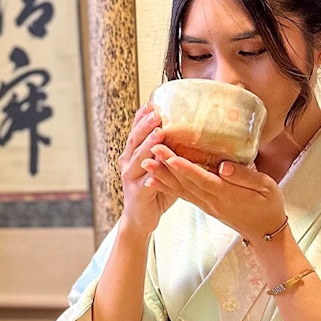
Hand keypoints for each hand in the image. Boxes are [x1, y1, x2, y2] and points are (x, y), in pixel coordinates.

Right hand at [118, 104, 174, 236]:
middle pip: (135, 139)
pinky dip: (151, 171)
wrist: (141, 218)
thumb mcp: (162, 166)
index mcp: (133, 153)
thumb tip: (192, 132)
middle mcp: (128, 162)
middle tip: (156, 112)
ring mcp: (130, 177)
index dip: (142, 117)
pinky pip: (145, 179)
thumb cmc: (155, 190)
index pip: (137, 130)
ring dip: (148, 143)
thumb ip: (169, 151)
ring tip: (159, 132)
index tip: (152, 102)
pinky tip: (155, 164)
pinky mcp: (136, 192)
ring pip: (138, 157)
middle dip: (145, 125)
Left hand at [144, 147, 286, 242]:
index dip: (185, 167)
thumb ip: (245, 176)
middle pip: (186, 182)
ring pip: (181, 189)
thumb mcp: (267, 188)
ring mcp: (207, 205)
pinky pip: (184, 195)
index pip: (202, 178)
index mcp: (227, 193)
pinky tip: (156, 179)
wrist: (266, 232)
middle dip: (167, 166)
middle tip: (150, 150)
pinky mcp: (205, 207)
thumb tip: (223, 166)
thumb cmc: (269, 205)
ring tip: (146, 163)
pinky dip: (168, 186)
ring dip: (162, 176)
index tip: (170, 156)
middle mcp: (213, 200)